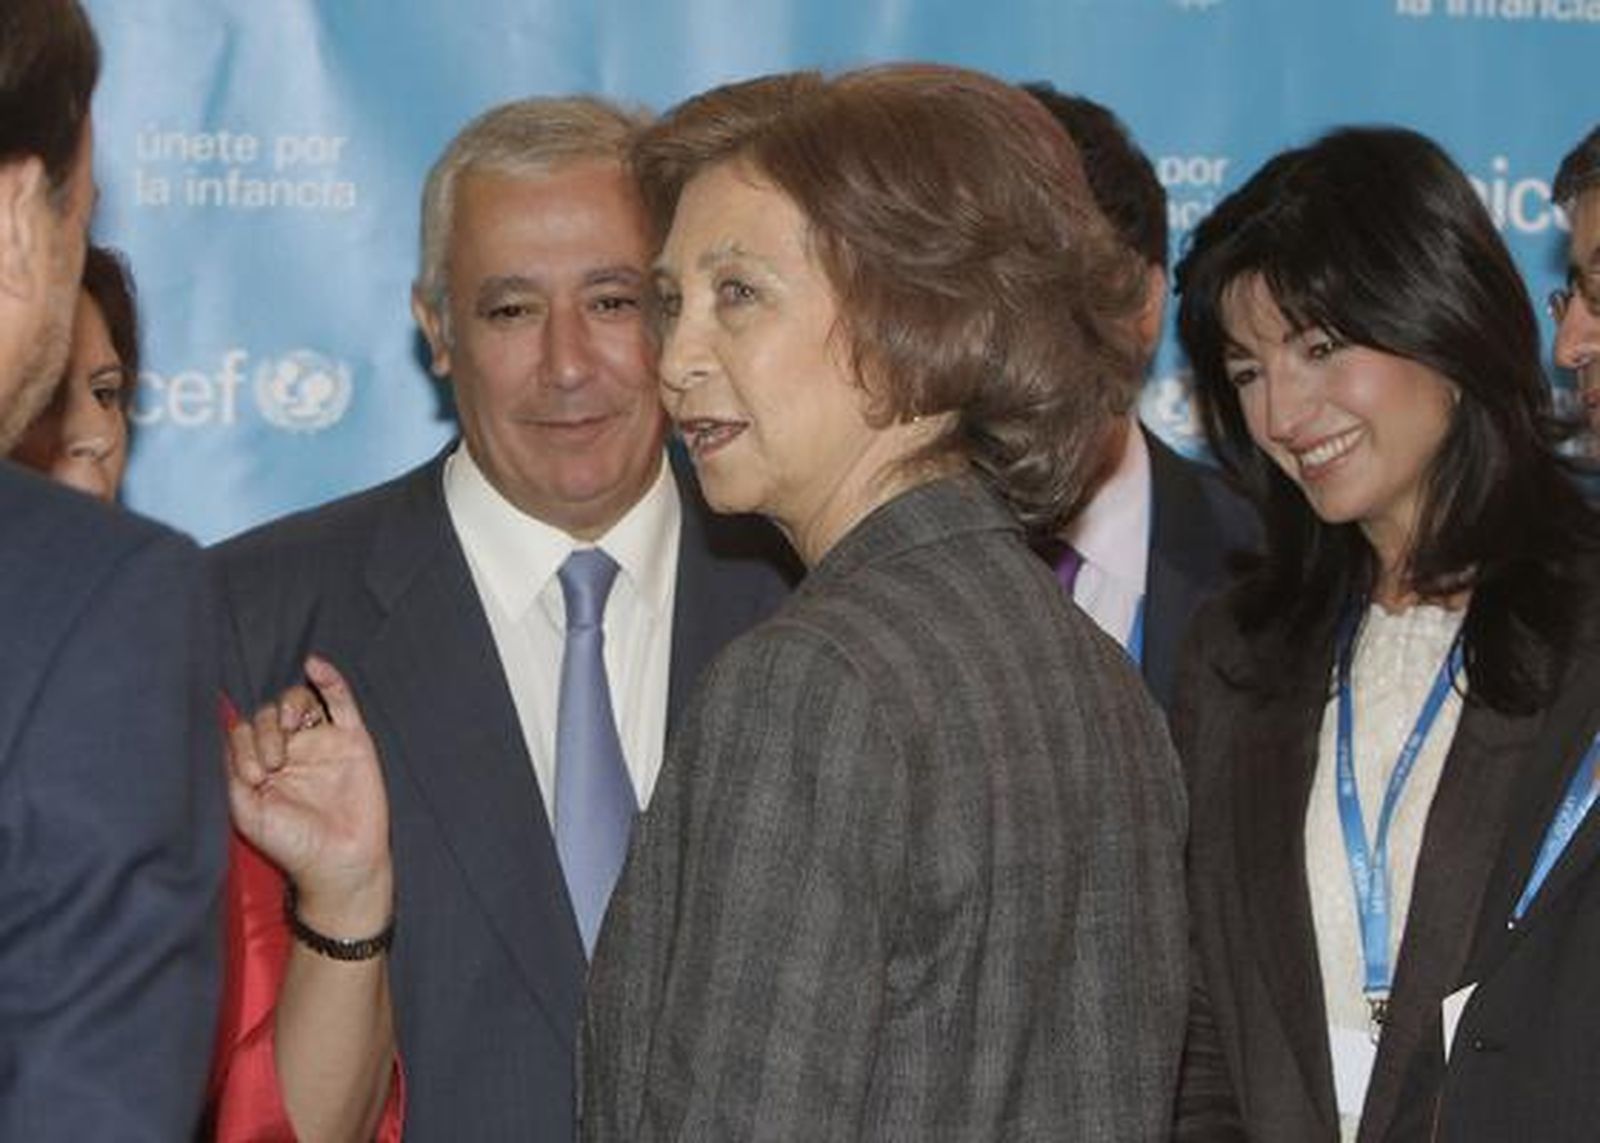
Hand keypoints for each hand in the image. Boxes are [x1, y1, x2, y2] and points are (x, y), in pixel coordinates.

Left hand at [227, 656, 391, 936]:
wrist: (338, 862)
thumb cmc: (292, 844)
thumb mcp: (246, 812)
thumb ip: (234, 772)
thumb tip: (232, 735)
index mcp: (263, 765)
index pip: (245, 731)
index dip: (245, 742)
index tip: (255, 774)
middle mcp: (292, 750)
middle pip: (268, 714)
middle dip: (264, 732)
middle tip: (273, 766)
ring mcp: (322, 742)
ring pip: (299, 702)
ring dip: (286, 708)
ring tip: (288, 731)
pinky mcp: (353, 740)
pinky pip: (341, 701)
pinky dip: (329, 679)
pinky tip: (314, 665)